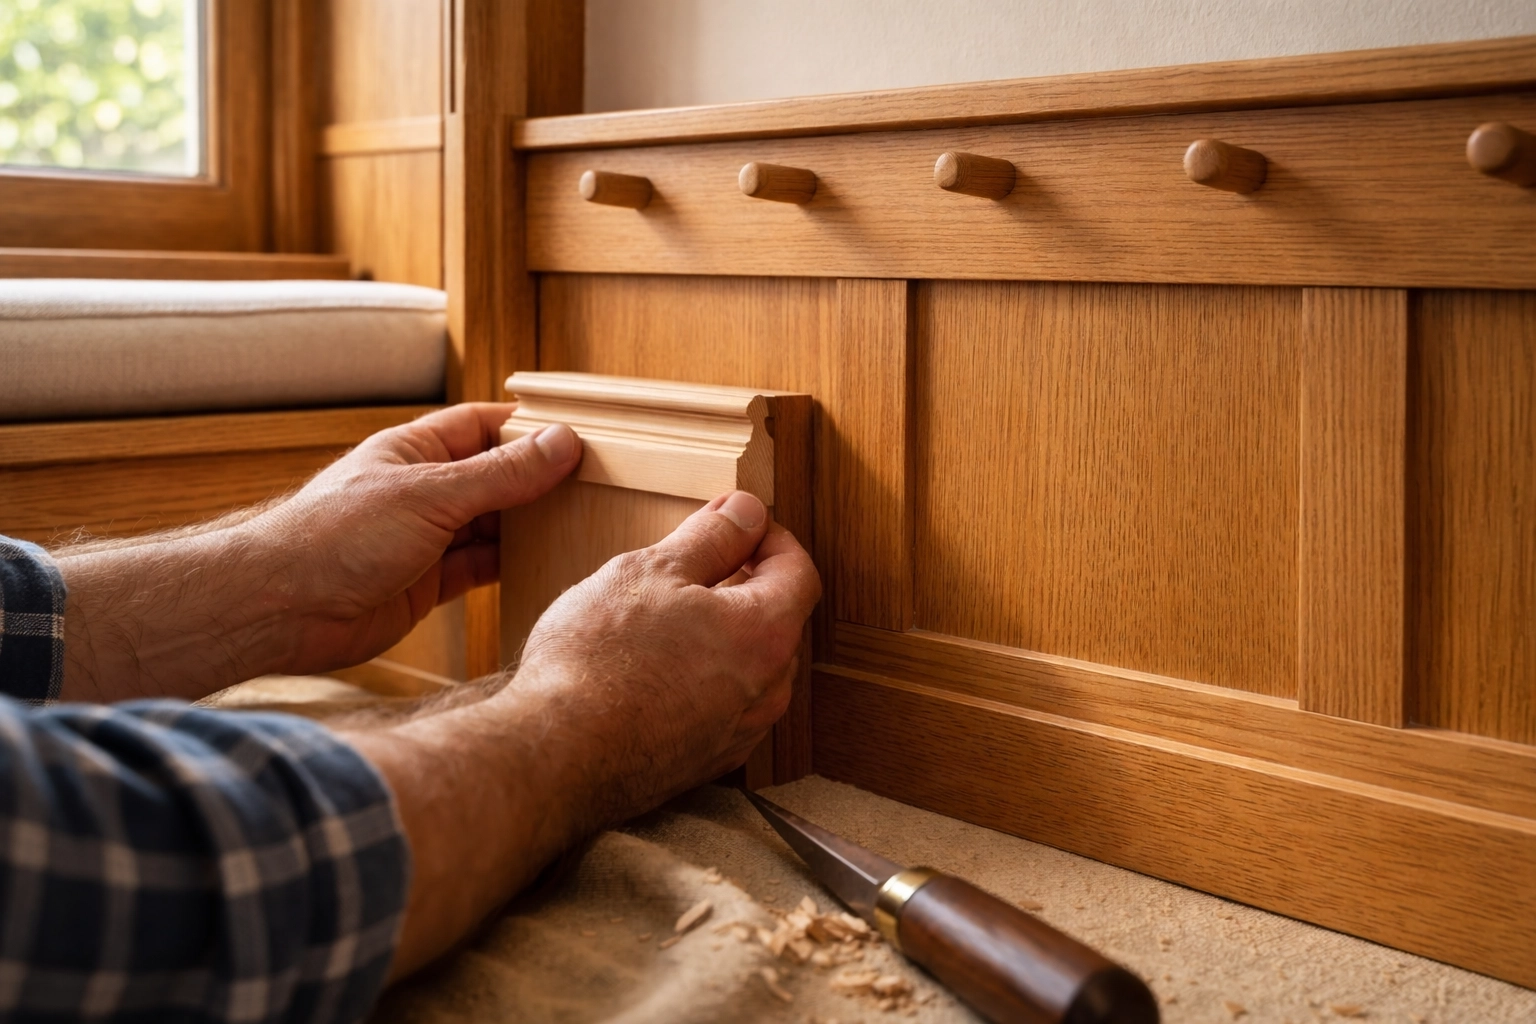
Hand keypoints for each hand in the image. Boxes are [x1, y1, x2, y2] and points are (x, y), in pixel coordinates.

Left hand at [246, 403, 582, 674]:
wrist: (280, 608)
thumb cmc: (334, 537)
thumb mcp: (430, 495)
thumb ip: (500, 474)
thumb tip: (560, 443)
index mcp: (415, 450)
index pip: (484, 426)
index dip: (530, 429)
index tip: (581, 435)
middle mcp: (422, 490)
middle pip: (495, 476)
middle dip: (539, 480)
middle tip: (598, 483)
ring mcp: (426, 538)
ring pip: (493, 524)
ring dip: (530, 526)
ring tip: (581, 522)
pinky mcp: (428, 583)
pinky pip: (481, 567)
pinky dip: (512, 565)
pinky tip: (545, 563)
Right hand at [516, 489, 822, 824]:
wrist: (556, 757)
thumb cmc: (599, 660)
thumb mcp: (652, 571)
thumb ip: (712, 538)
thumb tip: (746, 512)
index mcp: (766, 634)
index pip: (800, 570)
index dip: (771, 537)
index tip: (736, 525)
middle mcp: (769, 691)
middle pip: (779, 619)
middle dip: (746, 584)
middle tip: (695, 565)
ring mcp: (740, 733)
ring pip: (751, 666)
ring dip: (722, 634)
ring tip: (665, 617)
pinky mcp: (708, 762)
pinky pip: (724, 705)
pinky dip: (703, 678)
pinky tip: (654, 668)